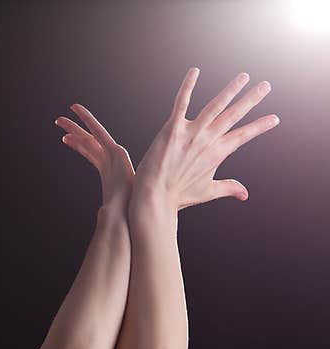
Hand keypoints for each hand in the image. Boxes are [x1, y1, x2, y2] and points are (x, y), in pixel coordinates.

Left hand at [56, 103, 134, 211]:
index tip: (66, 138)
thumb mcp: (113, 204)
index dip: (78, 144)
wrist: (130, 208)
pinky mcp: (116, 154)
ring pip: (89, 138)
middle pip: (87, 141)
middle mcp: (110, 159)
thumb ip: (107, 208)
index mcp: (108, 169)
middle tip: (59, 121)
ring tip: (59, 120)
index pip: (89, 152)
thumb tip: (104, 216)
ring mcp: (113, 155)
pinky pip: (97, 138)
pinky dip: (84, 132)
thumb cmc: (122, 211)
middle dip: (73, 130)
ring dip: (74, 128)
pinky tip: (69, 131)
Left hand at [131, 68, 279, 210]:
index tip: (275, 118)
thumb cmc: (178, 196)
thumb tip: (244, 194)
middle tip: (266, 85)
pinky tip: (194, 71)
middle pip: (234, 116)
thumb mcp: (207, 191)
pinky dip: (188, 87)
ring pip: (215, 106)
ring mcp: (190, 133)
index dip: (259, 126)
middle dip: (251, 100)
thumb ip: (228, 188)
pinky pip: (181, 103)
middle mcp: (207, 141)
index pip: (243, 136)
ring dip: (231, 90)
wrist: (154, 196)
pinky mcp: (172, 129)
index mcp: (217, 153)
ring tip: (243, 77)